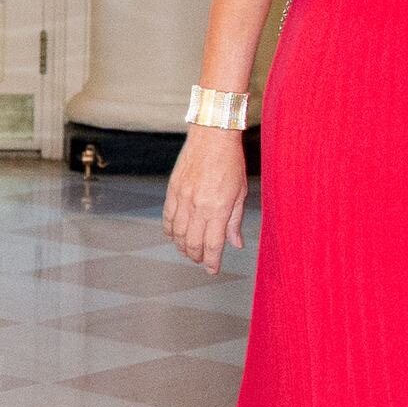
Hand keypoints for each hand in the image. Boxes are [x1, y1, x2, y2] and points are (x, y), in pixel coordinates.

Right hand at [162, 128, 246, 272]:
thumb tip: (235, 243)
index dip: (211, 262)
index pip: (212, 245)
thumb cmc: (230, 162)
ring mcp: (182, 199)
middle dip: (197, 257)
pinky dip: (170, 231)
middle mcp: (198, 207)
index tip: (212, 270)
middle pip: (193, 243)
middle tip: (201, 261)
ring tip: (189, 251)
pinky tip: (174, 236)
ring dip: (183, 247)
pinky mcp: (173, 190)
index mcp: (217, 209)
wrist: (212, 137)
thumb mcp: (240, 193)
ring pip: (178, 234)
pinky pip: (168, 218)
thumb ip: (235, 221)